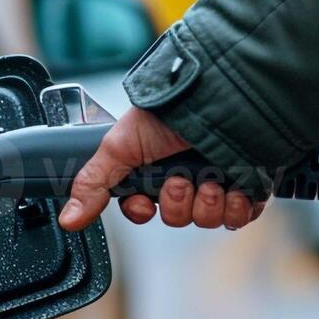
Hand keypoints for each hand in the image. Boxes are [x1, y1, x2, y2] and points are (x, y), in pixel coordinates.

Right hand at [57, 107, 262, 231]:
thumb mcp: (119, 146)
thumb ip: (93, 183)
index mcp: (156, 167)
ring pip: (206, 219)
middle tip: (180, 180)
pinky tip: (233, 187)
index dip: (142, 211)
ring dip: (206, 202)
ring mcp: (220, 182)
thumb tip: (68, 218)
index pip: (144, 208)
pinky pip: (239, 217)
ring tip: (211, 180)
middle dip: (177, 202)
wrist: (219, 99)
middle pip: (176, 216)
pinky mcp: (250, 188)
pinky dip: (235, 206)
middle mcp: (187, 175)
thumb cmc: (170, 113)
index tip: (144, 202)